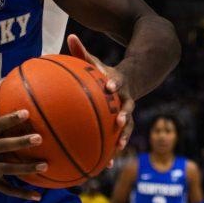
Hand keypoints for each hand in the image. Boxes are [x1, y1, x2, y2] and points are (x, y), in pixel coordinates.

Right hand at [0, 95, 46, 199]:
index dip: (9, 120)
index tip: (26, 113)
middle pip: (2, 146)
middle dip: (20, 142)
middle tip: (39, 138)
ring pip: (7, 169)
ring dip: (26, 168)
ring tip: (45, 165)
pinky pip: (6, 189)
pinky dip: (22, 193)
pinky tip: (38, 196)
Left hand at [67, 34, 134, 151]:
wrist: (133, 81)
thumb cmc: (106, 73)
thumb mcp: (97, 62)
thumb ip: (83, 52)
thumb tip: (70, 36)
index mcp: (118, 83)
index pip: (117, 81)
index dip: (114, 83)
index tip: (108, 86)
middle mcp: (126, 99)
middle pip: (128, 107)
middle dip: (125, 114)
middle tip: (119, 120)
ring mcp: (127, 113)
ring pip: (128, 126)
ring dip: (123, 136)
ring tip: (118, 147)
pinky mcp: (124, 125)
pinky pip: (119, 138)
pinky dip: (113, 151)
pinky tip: (106, 166)